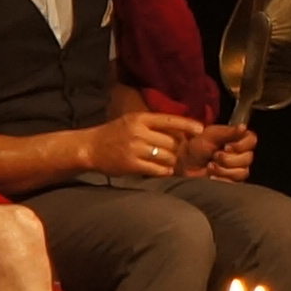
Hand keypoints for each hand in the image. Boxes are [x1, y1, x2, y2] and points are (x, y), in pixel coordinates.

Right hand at [80, 111, 196, 180]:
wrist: (90, 147)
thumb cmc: (114, 134)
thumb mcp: (131, 121)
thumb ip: (152, 124)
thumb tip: (179, 130)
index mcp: (140, 118)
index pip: (170, 119)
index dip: (187, 124)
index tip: (201, 129)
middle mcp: (139, 132)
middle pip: (172, 141)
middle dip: (177, 148)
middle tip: (175, 152)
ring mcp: (135, 148)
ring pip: (167, 156)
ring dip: (171, 161)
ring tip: (168, 162)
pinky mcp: (131, 165)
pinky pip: (157, 170)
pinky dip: (164, 171)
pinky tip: (163, 171)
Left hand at [196, 123, 255, 181]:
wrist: (184, 165)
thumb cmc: (196, 148)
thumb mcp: (210, 135)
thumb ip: (229, 131)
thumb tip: (243, 127)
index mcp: (237, 139)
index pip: (252, 140)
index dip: (241, 145)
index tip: (227, 146)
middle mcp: (240, 153)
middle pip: (248, 158)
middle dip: (228, 159)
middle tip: (214, 156)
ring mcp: (237, 168)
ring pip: (242, 171)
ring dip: (223, 169)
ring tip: (210, 166)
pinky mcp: (232, 181)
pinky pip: (234, 182)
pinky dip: (221, 179)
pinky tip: (212, 175)